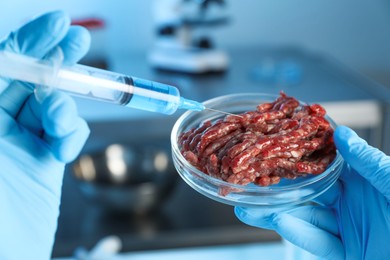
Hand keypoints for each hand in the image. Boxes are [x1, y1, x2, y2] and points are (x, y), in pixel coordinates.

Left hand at [0, 11, 89, 258]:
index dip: (26, 42)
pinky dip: (71, 134)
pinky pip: (64, 135)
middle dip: (53, 60)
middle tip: (78, 42)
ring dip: (62, 107)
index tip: (56, 23)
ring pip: (50, 106)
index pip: (0, 64)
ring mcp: (17, 144)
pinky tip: (64, 146)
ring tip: (59, 120)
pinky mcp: (43, 164)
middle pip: (25, 79)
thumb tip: (0, 55)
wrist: (4, 259)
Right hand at [235, 126, 389, 258]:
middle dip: (280, 188)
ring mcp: (347, 227)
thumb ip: (370, 162)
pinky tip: (278, 222)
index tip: (277, 145)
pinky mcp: (345, 253)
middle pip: (309, 191)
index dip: (303, 153)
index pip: (328, 162)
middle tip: (253, 181)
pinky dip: (297, 232)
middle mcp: (354, 201)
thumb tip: (342, 134)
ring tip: (251, 206)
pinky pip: (316, 241)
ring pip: (306, 217)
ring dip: (277, 212)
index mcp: (368, 180)